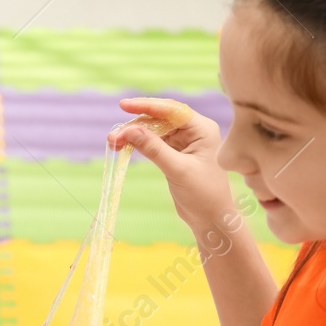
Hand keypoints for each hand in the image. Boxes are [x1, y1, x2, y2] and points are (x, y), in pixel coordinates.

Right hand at [109, 97, 239, 237]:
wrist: (212, 219)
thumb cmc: (204, 194)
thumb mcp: (178, 170)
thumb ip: (154, 149)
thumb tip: (130, 130)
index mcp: (202, 129)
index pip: (171, 110)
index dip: (147, 106)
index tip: (124, 106)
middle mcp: (194, 131)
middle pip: (160, 119)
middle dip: (135, 125)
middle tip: (113, 136)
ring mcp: (184, 142)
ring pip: (153, 130)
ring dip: (134, 135)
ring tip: (114, 143)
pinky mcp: (175, 153)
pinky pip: (153, 142)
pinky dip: (138, 144)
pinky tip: (124, 147)